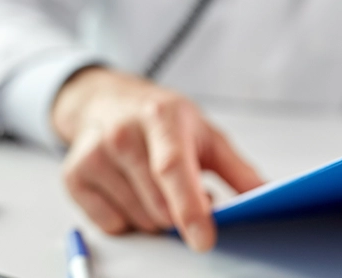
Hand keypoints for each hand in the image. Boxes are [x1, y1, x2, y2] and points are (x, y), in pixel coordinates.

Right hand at [51, 67, 263, 250]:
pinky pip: (112, 225)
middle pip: (158, 205)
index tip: (204, 240)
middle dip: (182, 214)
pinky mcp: (73, 176)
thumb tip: (268, 197)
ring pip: (139, 220)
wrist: (108, 101)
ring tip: (159, 186)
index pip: (173, 170)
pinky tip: (132, 190)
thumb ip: (239, 170)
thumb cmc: (163, 120)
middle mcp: (122, 134)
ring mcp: (94, 155)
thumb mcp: (206, 135)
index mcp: (161, 118)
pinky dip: (131, 219)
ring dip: (159, 217)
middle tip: (190, 192)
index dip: (190, 208)